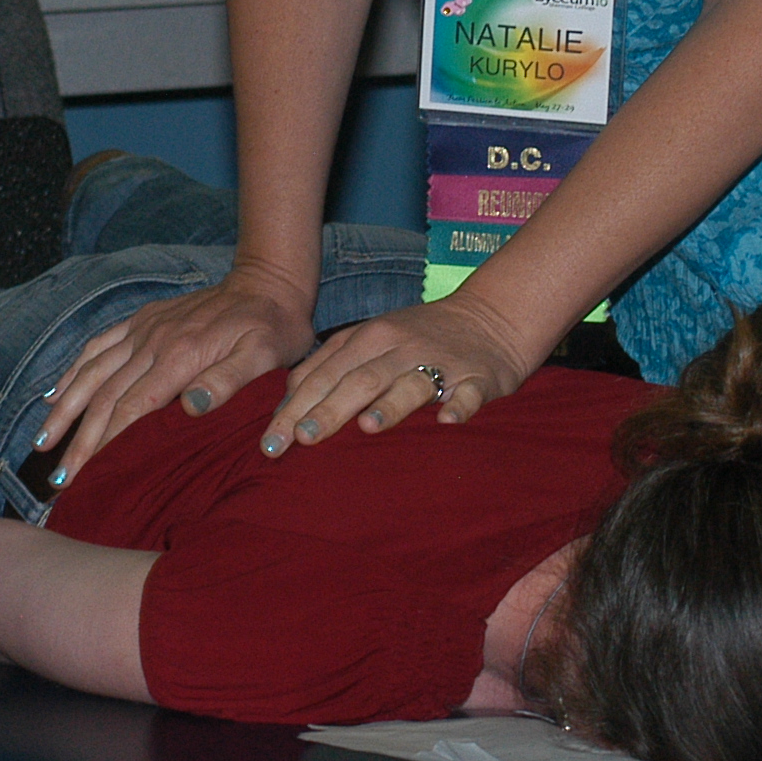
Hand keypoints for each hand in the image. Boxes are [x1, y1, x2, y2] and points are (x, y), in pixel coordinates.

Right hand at [36, 263, 315, 488]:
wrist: (267, 283)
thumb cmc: (272, 328)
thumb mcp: (266, 355)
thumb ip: (229, 380)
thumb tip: (191, 407)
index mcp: (181, 356)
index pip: (131, 408)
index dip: (104, 443)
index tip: (84, 475)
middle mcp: (152, 341)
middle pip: (104, 397)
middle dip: (77, 440)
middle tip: (59, 479)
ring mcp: (144, 329)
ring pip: (92, 372)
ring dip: (64, 409)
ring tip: (42, 443)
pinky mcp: (143, 320)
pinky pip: (99, 346)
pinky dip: (74, 371)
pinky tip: (55, 394)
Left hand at [259, 292, 545, 455]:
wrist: (490, 319)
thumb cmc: (416, 340)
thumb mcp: (369, 341)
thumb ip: (330, 368)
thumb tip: (284, 406)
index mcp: (369, 338)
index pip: (324, 374)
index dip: (295, 406)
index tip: (271, 441)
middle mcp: (400, 348)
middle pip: (359, 380)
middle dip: (328, 411)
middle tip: (301, 440)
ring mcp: (440, 363)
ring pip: (411, 384)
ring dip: (390, 405)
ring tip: (367, 427)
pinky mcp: (477, 379)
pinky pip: (467, 395)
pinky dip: (458, 407)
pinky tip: (447, 422)